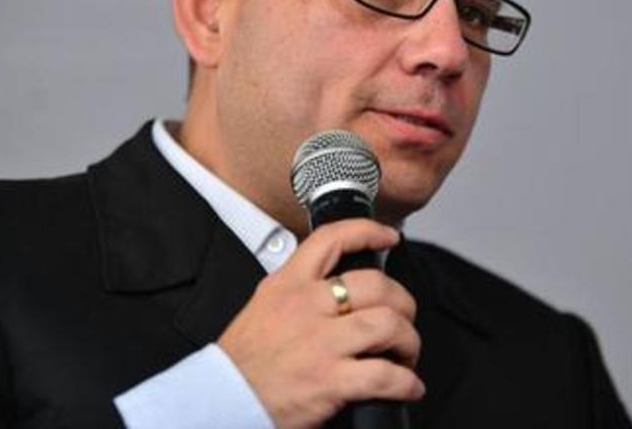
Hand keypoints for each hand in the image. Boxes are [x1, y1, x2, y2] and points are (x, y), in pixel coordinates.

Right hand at [218, 219, 423, 428]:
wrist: (222, 401)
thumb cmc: (243, 360)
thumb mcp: (264, 304)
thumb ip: (297, 289)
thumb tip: (332, 283)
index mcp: (289, 284)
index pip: (332, 239)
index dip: (369, 231)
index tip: (389, 236)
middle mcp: (307, 307)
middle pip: (376, 285)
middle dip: (403, 303)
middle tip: (403, 319)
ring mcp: (320, 343)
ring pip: (388, 326)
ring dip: (408, 341)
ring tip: (405, 354)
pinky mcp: (330, 381)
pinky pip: (385, 375)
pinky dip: (407, 382)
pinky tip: (408, 386)